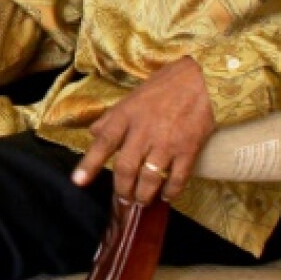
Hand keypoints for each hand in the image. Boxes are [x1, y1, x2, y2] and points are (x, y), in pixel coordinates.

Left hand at [71, 56, 215, 207]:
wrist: (202, 78)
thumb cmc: (165, 86)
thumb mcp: (132, 96)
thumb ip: (112, 117)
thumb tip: (94, 132)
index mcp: (126, 116)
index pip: (103, 143)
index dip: (89, 165)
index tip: (78, 182)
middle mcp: (143, 131)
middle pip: (125, 168)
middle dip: (122, 189)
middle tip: (124, 198)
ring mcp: (166, 142)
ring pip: (149, 179)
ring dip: (143, 195)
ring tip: (142, 201)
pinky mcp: (188, 149)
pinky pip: (176, 178)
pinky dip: (170, 191)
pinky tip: (167, 195)